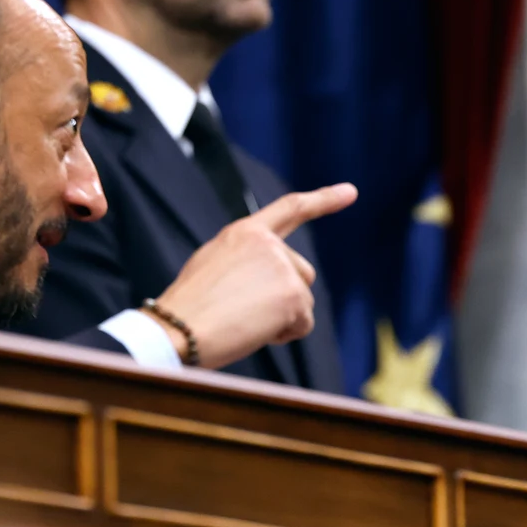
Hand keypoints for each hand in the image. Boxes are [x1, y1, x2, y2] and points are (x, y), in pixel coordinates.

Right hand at [152, 183, 355, 368]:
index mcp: (245, 232)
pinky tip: (254, 332)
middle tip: (243, 311)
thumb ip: (247, 260)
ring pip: (303, 300)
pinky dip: (285, 334)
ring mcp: (282, 267)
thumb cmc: (188, 308)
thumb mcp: (213, 265)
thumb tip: (272, 278)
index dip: (324, 199)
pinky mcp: (292, 295)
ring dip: (282, 318)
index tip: (350, 192)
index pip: (290, 208)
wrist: (176, 330)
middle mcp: (268, 244)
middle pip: (301, 272)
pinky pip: (303, 324)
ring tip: (242, 321)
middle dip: (285, 295)